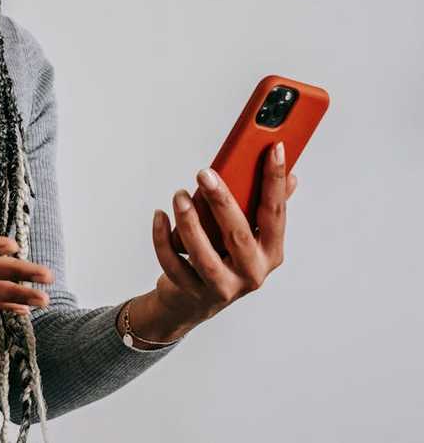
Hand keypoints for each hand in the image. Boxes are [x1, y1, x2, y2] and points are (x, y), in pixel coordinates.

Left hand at [151, 142, 298, 326]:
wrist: (193, 301)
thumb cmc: (224, 258)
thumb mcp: (249, 234)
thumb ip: (266, 207)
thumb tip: (291, 176)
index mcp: (270, 252)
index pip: (275, 213)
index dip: (275, 181)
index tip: (273, 149)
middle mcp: (251, 272)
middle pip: (239, 236)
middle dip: (222, 203)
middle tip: (204, 174)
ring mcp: (223, 287)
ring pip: (205, 257)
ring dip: (189, 223)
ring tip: (179, 196)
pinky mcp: (192, 293)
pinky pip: (174, 265)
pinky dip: (163, 239)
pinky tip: (159, 216)